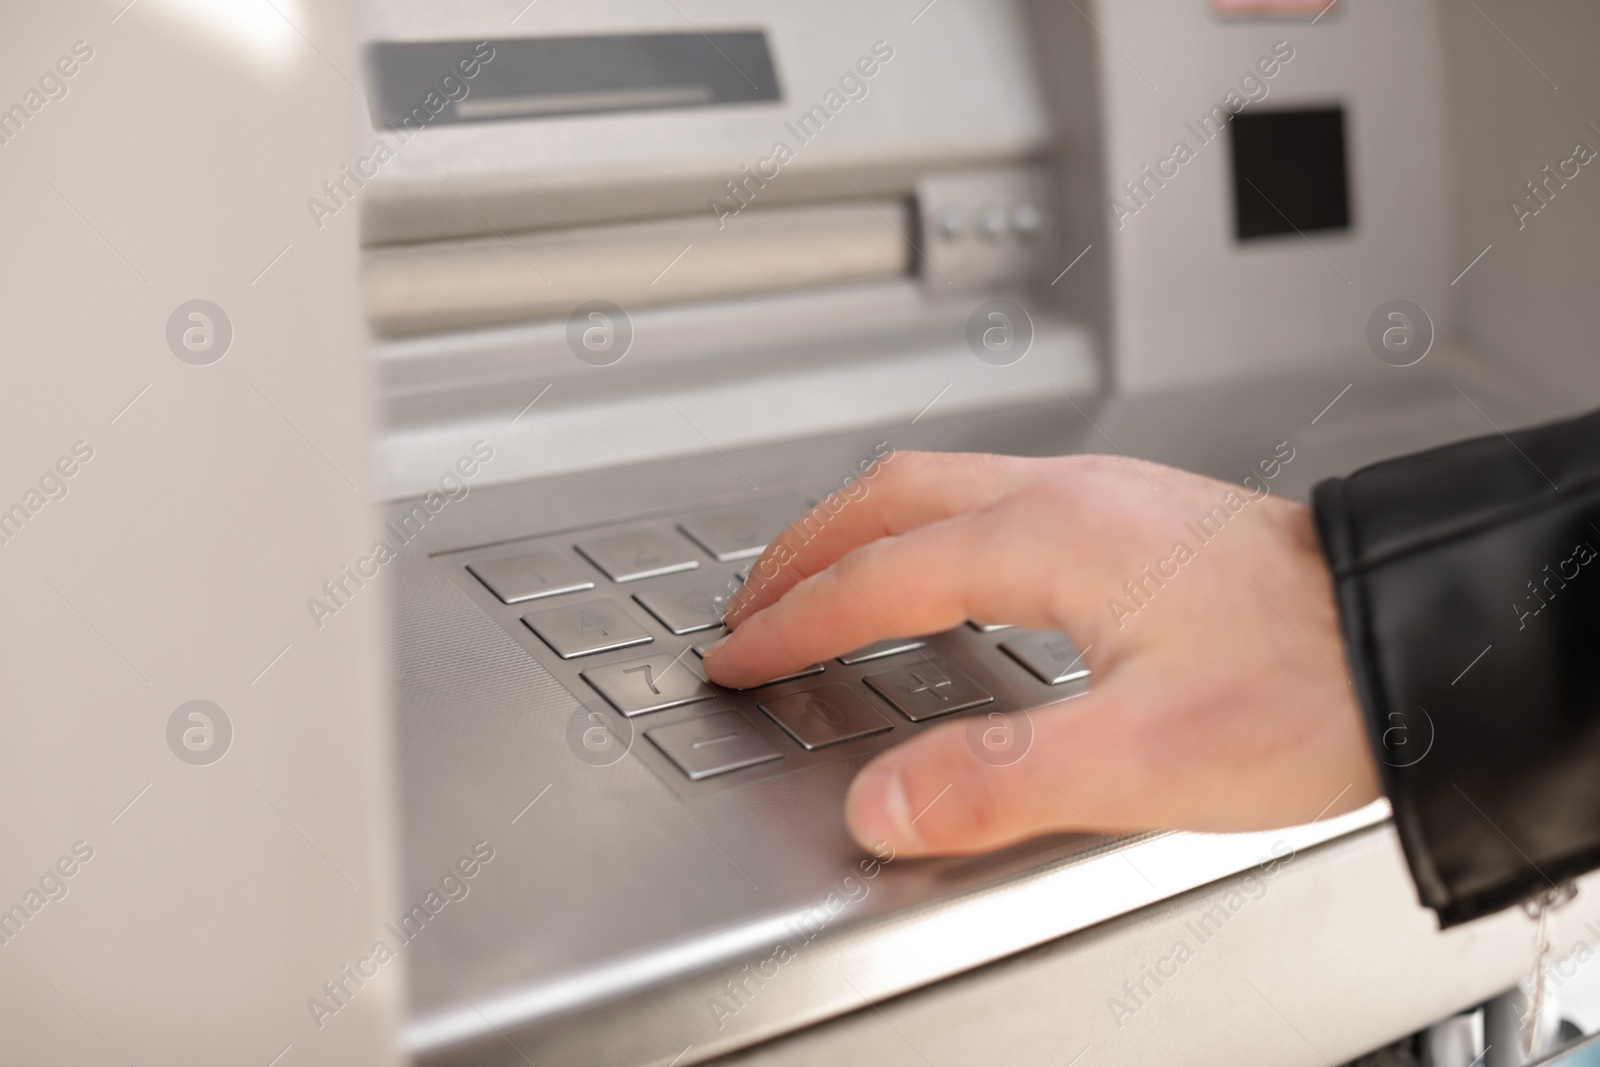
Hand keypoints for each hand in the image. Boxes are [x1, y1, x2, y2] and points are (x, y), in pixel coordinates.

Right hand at [701, 451, 1379, 855]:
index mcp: (1050, 535)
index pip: (878, 576)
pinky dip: (922, 534)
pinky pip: (987, 499)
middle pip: (890, 495)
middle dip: (803, 550)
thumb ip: (999, 780)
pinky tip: (940, 580)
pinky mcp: (1135, 516)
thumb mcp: (1148, 757)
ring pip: (939, 485)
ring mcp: (1104, 495)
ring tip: (819, 584)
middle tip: (749, 605)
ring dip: (859, 533)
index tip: (739, 656)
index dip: (795, 623)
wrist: (1417, 632)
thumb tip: (883, 803)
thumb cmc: (1311, 684)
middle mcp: (1068, 494)